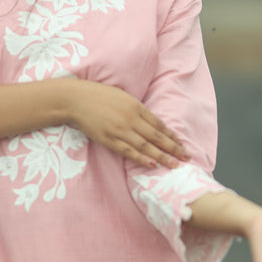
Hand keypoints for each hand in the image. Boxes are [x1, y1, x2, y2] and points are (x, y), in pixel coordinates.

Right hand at [66, 80, 188, 168]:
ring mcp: (120, 130)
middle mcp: (131, 119)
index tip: (182, 144)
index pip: (159, 124)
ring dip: (162, 156)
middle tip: (186, 157)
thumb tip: (149, 121)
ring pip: (146, 146)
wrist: (75, 99)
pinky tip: (152, 164)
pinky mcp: (108, 139)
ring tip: (174, 165)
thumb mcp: (122, 96)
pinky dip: (141, 158)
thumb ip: (135, 108)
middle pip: (156, 136)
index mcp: (135, 106)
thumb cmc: (98, 95)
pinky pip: (128, 151)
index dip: (172, 136)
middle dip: (173, 148)